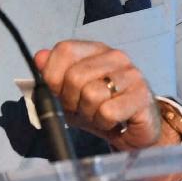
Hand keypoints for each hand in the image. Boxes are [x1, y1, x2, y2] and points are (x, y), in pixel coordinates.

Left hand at [34, 41, 179, 150]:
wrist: (133, 130)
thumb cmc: (100, 108)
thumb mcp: (69, 94)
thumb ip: (52, 76)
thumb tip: (39, 58)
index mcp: (95, 50)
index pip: (64, 50)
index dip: (53, 76)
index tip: (58, 92)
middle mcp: (115, 57)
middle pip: (74, 76)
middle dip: (70, 101)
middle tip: (80, 108)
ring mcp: (131, 74)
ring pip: (91, 95)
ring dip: (88, 113)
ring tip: (98, 114)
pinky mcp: (142, 95)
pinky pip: (108, 112)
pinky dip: (103, 122)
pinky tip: (112, 121)